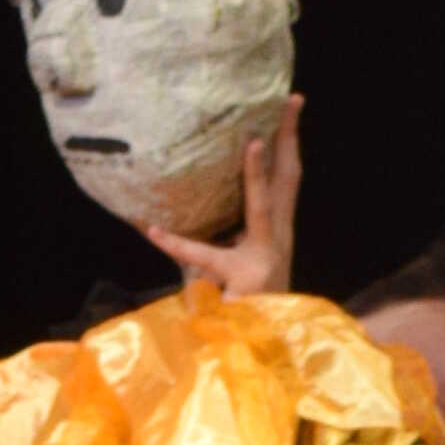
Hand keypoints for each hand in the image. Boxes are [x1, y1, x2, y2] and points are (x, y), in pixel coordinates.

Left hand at [143, 94, 301, 301]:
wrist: (260, 345)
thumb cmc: (244, 302)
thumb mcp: (234, 262)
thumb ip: (219, 233)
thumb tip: (181, 202)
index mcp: (277, 229)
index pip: (288, 176)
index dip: (290, 140)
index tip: (292, 102)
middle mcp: (278, 237)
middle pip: (289, 179)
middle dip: (290, 137)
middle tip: (292, 100)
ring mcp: (264, 256)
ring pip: (262, 206)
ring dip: (258, 175)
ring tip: (252, 144)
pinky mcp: (242, 279)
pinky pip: (204, 257)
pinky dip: (177, 244)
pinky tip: (152, 230)